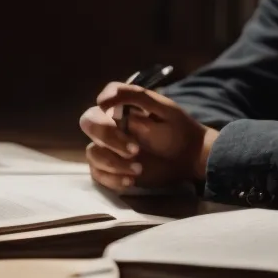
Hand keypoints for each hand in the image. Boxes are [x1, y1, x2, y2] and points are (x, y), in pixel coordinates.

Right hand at [78, 82, 216, 192]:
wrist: (188, 158)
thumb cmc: (178, 130)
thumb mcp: (163, 109)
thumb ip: (136, 97)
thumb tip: (102, 99)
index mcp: (121, 108)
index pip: (102, 102)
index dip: (103, 108)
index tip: (115, 116)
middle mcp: (111, 126)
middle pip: (89, 124)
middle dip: (108, 137)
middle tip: (134, 150)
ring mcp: (109, 149)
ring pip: (92, 152)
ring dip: (113, 162)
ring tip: (138, 169)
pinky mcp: (112, 169)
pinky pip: (97, 174)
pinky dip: (111, 178)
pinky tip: (130, 181)